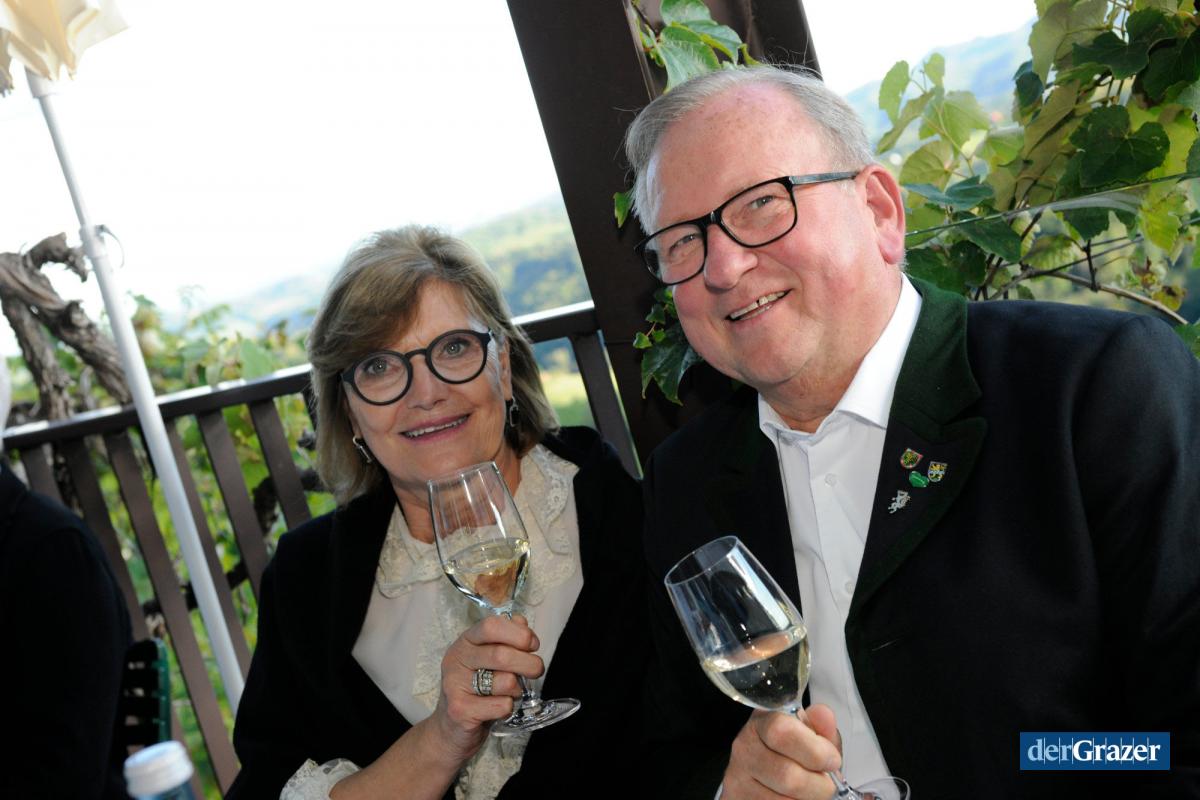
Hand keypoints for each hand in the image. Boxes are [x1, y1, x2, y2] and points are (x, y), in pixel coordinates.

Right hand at [429, 614, 543, 763]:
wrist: (450, 729)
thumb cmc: (476, 691)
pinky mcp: (460, 710)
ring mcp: (455, 685)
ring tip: (510, 693)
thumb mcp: (488, 660)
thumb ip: (505, 639)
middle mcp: (456, 660)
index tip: (533, 645)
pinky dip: (508, 708)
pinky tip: (498, 709)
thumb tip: (521, 623)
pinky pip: (501, 705)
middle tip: (537, 670)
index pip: (491, 626)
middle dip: (529, 663)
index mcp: (465, 642)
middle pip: (502, 654)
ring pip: (505, 681)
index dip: (518, 634)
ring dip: (517, 689)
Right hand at [721, 704, 842, 799]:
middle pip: (787, 775)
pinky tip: (795, 798)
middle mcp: (745, 748)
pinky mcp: (737, 798)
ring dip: (807, 799)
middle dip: (818, 785)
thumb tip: (823, 715)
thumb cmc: (792, 752)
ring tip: (811, 792)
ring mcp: (738, 777)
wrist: (765, 774)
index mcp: (763, 722)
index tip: (832, 760)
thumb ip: (821, 727)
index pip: (782, 732)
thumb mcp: (810, 735)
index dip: (815, 750)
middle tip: (826, 784)